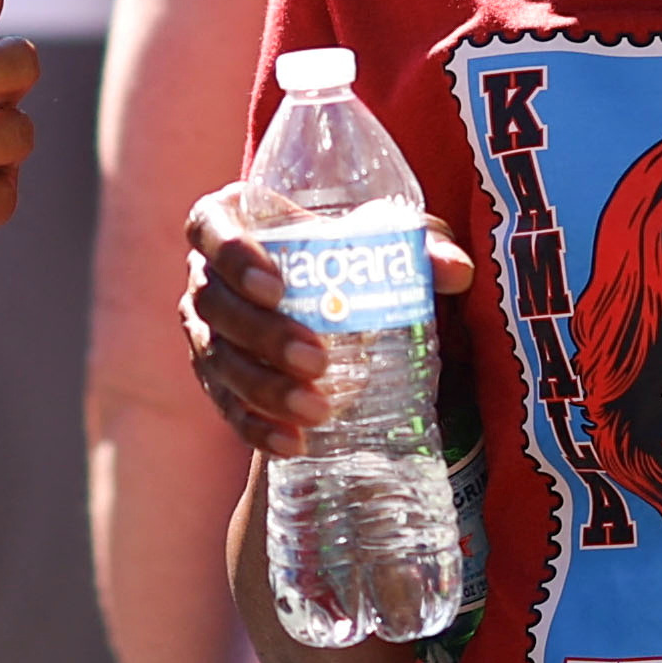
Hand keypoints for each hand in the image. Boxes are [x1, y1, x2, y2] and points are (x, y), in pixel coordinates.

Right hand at [182, 182, 472, 457]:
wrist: (327, 305)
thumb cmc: (345, 256)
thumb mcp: (379, 242)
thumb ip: (418, 248)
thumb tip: (457, 271)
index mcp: (234, 220)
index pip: (209, 227)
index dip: (232, 255)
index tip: (276, 286)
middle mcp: (206, 275)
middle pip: (214, 303)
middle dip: (263, 335)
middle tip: (316, 359)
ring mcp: (204, 330)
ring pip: (216, 360)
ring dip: (263, 388)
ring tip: (316, 409)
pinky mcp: (214, 379)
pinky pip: (225, 406)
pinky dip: (255, 427)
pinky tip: (291, 442)